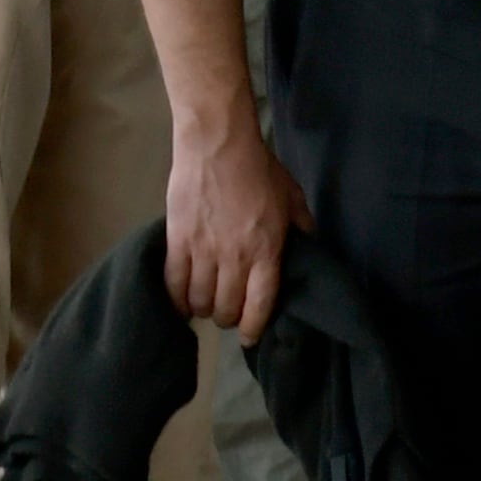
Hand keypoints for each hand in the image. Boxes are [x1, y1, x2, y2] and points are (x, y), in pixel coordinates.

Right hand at [164, 120, 309, 342]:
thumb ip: (301, 228)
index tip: (249, 337)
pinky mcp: (177, 240)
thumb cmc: (259, 168)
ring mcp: (203, 251)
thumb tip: (307, 250)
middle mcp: (234, 258)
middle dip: (228, 317)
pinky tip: (181, 300)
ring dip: (203, 308)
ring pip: (199, 300)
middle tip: (227, 312)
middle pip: (226, 308)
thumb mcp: (292, 197)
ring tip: (205, 303)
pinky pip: (174, 282)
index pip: (259, 306)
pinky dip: (176, 298)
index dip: (253, 329)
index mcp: (266, 251)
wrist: (217, 142)